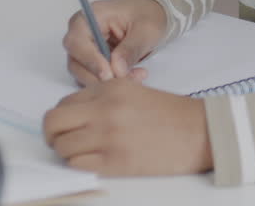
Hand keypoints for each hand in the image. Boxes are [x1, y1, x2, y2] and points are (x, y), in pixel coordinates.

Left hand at [43, 78, 212, 175]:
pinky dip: (81, 164)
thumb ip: (104, 98)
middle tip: (64, 140)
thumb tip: (77, 115)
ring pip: (61, 146)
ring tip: (87, 152)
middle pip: (53, 122)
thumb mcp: (136, 92)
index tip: (73, 125)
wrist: (201, 132)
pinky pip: (77, 164)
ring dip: (69, 151)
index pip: (65, 102)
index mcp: (110, 89)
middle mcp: (104, 109)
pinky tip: (98, 161)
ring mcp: (108, 136)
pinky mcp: (114, 162)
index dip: (66, 116)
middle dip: (53, 134)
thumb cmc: (173, 114)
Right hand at [64, 0, 165, 84]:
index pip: (77, 42)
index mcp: (89, 17)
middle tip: (128, 79)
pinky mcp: (90, 61)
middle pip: (76, 62)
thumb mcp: (146, 29)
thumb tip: (116, 69)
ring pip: (84, 74)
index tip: (109, 73)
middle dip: (101, 76)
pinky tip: (132, 76)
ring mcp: (84, 48)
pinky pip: (94, 77)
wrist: (150, 13)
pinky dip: (111, 81)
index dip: (90, 60)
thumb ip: (131, 48)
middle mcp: (80, 33)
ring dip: (108, 81)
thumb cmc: (146, 14)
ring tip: (137, 76)